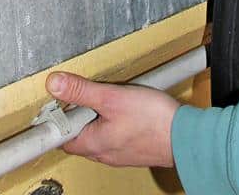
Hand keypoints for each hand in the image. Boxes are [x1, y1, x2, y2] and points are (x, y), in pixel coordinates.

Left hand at [46, 70, 178, 167]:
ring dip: (97, 116)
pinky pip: (114, 134)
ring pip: (98, 133)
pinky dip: (113, 121)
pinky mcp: (133, 148)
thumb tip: (54, 84)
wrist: (185, 136)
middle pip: (79, 134)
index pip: (61, 137)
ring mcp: (119, 152)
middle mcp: (103, 153)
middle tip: (83, 93)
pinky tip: (125, 108)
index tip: (56, 101)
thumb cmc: (151, 121)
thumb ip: (81, 91)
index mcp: (92, 144)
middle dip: (78, 114)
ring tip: (106, 98)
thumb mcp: (111, 98)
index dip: (56, 118)